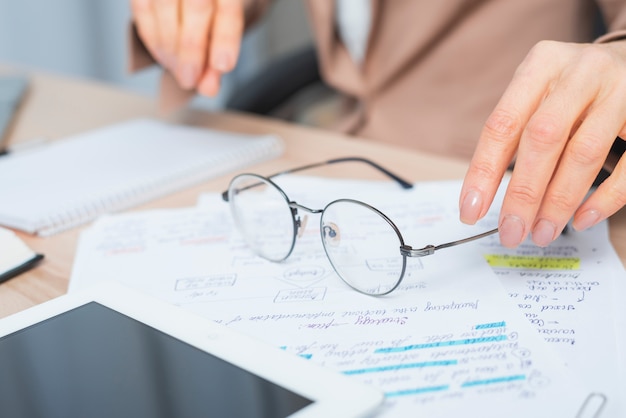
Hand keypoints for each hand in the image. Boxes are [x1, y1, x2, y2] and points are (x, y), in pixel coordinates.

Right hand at [130, 0, 244, 95]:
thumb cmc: (216, 8)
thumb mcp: (226, 31)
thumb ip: (217, 59)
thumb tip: (208, 88)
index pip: (230, 9)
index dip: (226, 39)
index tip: (223, 66)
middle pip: (197, 5)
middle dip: (191, 49)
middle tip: (189, 79)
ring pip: (165, 5)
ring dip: (169, 46)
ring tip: (175, 69)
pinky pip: (142, 6)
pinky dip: (151, 36)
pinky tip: (162, 55)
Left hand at [460, 40, 625, 247]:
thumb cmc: (572, 89)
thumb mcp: (539, 95)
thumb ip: (515, 136)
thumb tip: (484, 196)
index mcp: (541, 65)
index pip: (503, 124)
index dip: (484, 171)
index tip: (470, 210)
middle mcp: (581, 72)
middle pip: (543, 138)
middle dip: (523, 193)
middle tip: (510, 232)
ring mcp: (621, 90)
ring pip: (584, 153)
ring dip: (559, 201)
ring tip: (542, 232)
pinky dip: (605, 197)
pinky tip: (583, 218)